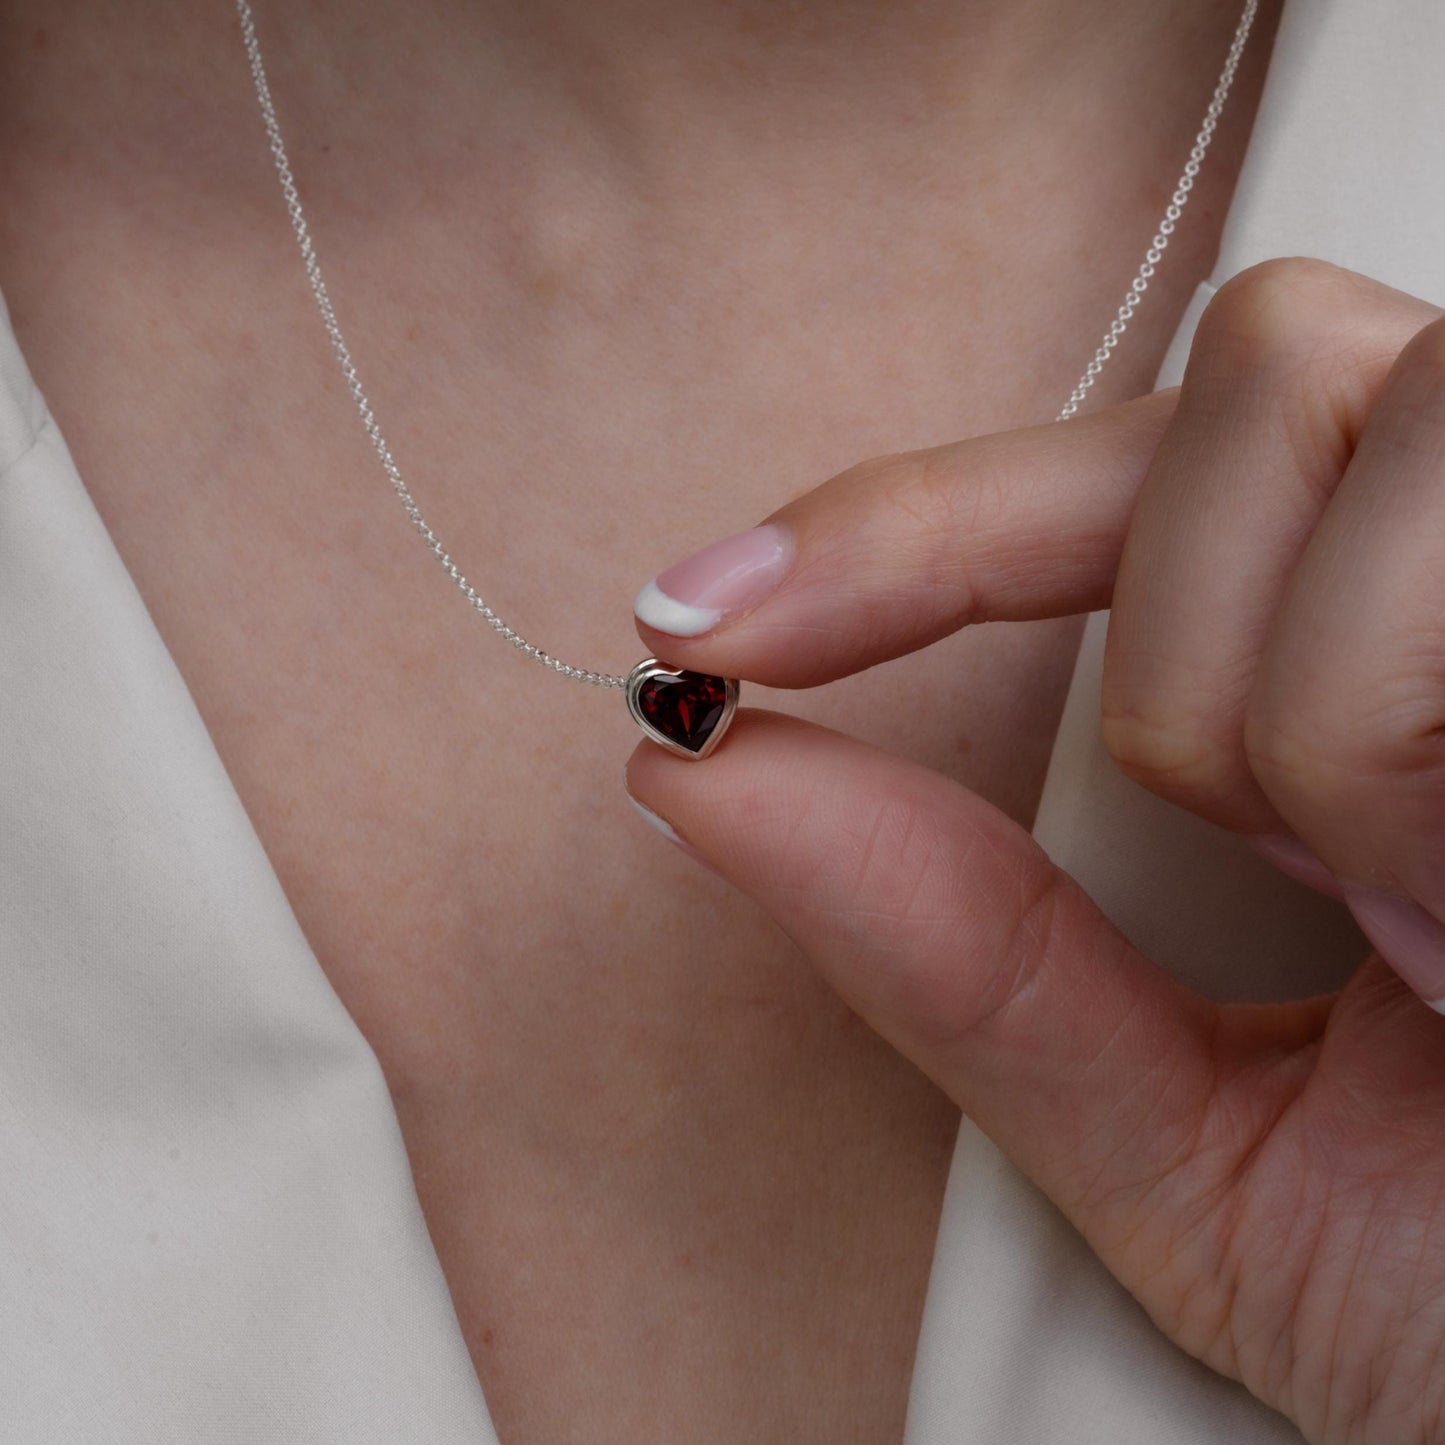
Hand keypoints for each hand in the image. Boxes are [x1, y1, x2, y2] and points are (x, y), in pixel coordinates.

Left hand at [624, 259, 1444, 1444]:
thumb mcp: (1204, 1147)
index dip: (898, 525)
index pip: (1111, 478)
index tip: (701, 623)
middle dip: (1181, 665)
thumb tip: (701, 777)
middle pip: (1243, 369)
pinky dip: (1402, 754)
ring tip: (1429, 917)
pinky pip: (1428, 548)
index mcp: (1388, 664)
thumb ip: (960, 958)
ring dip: (1308, 719)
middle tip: (1310, 889)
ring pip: (1321, 405)